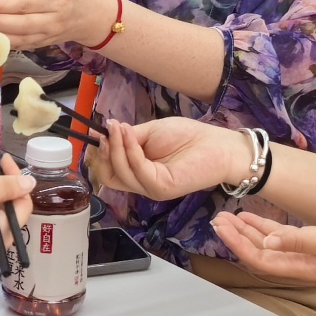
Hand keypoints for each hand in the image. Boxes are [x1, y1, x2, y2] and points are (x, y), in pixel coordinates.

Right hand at [91, 118, 252, 200]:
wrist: (216, 144)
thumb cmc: (187, 137)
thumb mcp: (149, 132)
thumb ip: (128, 138)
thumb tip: (104, 130)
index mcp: (138, 172)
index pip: (109, 172)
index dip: (100, 154)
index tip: (99, 132)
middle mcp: (142, 184)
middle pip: (109, 176)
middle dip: (104, 153)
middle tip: (107, 131)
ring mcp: (150, 188)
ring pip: (119, 173)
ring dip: (115, 147)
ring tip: (118, 127)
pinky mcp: (161, 188)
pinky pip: (137, 169)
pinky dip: (130, 150)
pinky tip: (130, 133)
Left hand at [212, 210, 315, 283]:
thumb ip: (300, 240)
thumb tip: (269, 241)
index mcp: (302, 267)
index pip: (260, 259)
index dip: (238, 244)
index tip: (221, 227)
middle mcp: (299, 265)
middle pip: (259, 253)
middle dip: (236, 237)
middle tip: (217, 219)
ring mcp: (304, 256)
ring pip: (267, 245)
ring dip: (246, 231)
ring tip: (226, 216)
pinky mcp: (311, 244)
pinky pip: (280, 238)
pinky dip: (263, 227)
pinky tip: (250, 216)